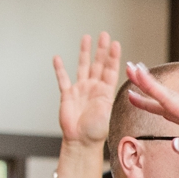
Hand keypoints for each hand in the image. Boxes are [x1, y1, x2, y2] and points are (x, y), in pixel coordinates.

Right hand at [54, 32, 122, 147]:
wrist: (81, 142)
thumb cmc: (96, 132)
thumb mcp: (108, 112)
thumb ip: (111, 98)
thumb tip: (121, 90)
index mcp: (105, 92)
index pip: (110, 70)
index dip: (112, 57)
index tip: (115, 44)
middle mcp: (93, 88)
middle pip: (98, 64)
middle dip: (101, 49)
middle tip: (104, 35)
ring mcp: (80, 90)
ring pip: (83, 66)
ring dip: (85, 52)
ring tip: (86, 38)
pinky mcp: (67, 95)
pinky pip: (63, 79)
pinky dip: (60, 69)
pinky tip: (57, 58)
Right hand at [124, 62, 178, 169]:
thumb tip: (172, 145)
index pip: (169, 101)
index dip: (150, 87)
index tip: (133, 71)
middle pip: (167, 97)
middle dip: (146, 84)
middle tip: (127, 69)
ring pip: (171, 104)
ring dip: (152, 97)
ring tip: (133, 93)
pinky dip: (164, 108)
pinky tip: (160, 109)